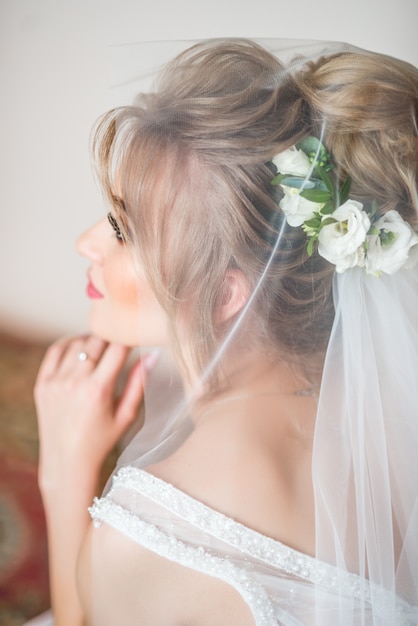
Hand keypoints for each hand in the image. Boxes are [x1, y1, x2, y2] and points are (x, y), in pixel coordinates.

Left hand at [34, 335, 154, 492]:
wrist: (67, 461)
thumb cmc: (102, 440)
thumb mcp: (126, 415)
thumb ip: (139, 383)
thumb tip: (153, 355)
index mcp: (99, 390)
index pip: (118, 348)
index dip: (129, 337)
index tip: (136, 334)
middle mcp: (75, 382)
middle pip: (96, 340)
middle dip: (111, 335)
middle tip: (120, 335)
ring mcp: (56, 382)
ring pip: (77, 343)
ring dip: (92, 339)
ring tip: (103, 343)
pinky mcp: (42, 383)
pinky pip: (55, 351)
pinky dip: (70, 343)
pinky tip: (81, 345)